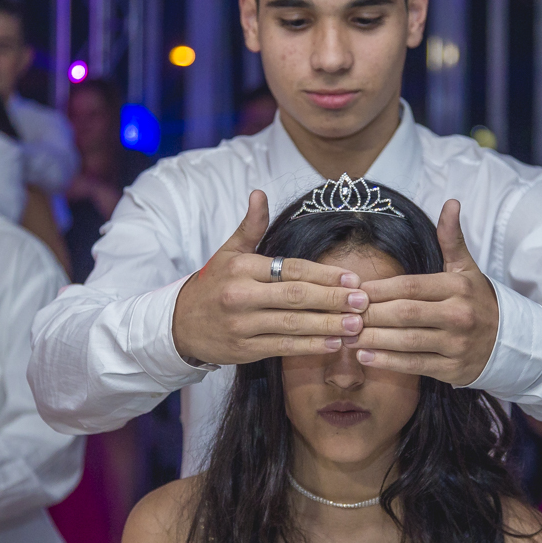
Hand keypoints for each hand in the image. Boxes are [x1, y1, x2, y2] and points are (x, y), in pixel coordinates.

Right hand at [171, 190, 369, 364]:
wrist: (179, 323)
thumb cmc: (213, 283)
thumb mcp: (229, 252)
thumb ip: (250, 226)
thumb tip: (259, 193)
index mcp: (242, 268)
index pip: (291, 269)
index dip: (324, 275)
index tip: (353, 279)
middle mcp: (240, 295)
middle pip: (296, 296)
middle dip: (333, 299)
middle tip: (362, 302)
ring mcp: (242, 325)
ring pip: (292, 324)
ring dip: (328, 325)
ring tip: (356, 325)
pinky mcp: (243, 349)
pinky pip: (282, 347)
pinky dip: (310, 346)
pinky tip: (333, 343)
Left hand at [347, 199, 498, 385]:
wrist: (510, 342)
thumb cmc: (477, 300)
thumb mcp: (466, 269)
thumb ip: (452, 238)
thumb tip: (451, 202)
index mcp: (457, 287)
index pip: (410, 286)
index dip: (379, 290)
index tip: (354, 291)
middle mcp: (458, 315)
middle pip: (404, 313)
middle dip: (370, 315)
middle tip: (343, 315)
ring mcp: (456, 344)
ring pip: (406, 341)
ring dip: (372, 339)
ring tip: (347, 336)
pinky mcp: (453, 369)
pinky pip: (414, 364)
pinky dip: (387, 362)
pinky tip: (365, 356)